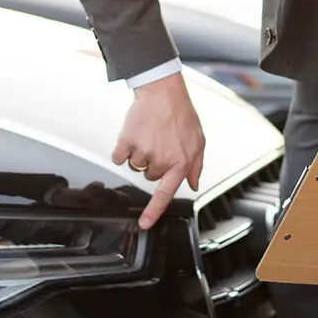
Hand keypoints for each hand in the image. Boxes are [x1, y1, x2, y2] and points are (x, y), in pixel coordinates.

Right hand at [113, 73, 205, 229]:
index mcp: (180, 163)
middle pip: (149, 176)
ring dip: (139, 154)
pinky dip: (122, 149)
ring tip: (149, 135)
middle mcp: (161, 160)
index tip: (144, 224)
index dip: (154, 212)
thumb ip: (196, 166)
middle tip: (160, 142)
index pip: (165, 194)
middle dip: (153, 163)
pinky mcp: (126, 142)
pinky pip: (118, 157)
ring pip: (134, 166)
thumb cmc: (182, 115)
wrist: (162, 92)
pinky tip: (134, 135)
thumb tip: (193, 184)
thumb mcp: (198, 141)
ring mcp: (142, 152)